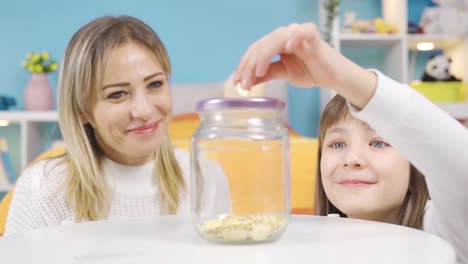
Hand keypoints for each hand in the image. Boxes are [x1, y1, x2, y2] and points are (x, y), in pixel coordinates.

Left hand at [232, 23, 376, 108]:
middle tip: (244, 83)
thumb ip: (266, 74)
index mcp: (275, 43)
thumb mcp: (283, 74)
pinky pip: (300, 32)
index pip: (255, 51)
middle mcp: (284, 35)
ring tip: (258, 73)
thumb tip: (247, 82)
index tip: (237, 83)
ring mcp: (297, 33)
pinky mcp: (311, 34)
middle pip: (260, 46)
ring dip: (263, 57)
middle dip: (250, 66)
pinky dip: (293, 37)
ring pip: (274, 40)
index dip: (244, 66)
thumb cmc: (310, 71)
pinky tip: (286, 48)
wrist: (332, 77)